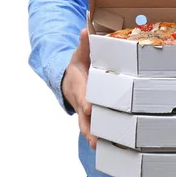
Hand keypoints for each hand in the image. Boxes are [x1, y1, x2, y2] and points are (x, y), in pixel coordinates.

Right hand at [62, 28, 96, 148]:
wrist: (67, 78)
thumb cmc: (77, 65)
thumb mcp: (79, 54)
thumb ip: (84, 44)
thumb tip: (85, 30)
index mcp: (78, 84)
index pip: (81, 93)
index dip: (84, 100)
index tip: (88, 106)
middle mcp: (79, 99)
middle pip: (82, 115)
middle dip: (88, 126)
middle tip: (94, 137)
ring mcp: (82, 110)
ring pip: (85, 125)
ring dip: (91, 135)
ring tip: (97, 146)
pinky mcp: (88, 115)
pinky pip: (91, 126)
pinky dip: (96, 135)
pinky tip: (107, 145)